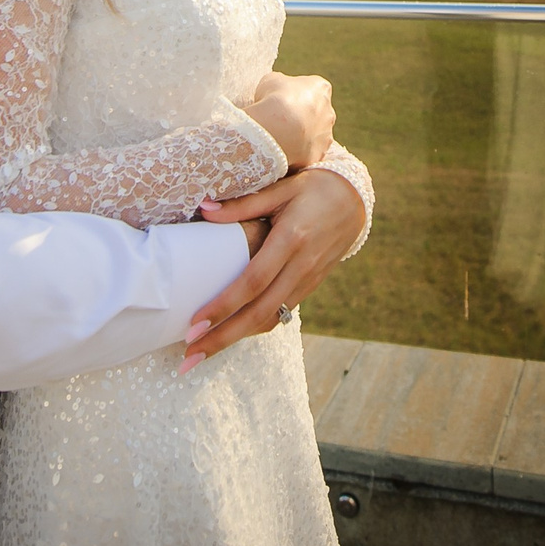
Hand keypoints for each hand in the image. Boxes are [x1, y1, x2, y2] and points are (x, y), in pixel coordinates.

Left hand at [180, 169, 364, 370]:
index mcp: (291, 240)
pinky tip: (230, 334)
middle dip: (223, 337)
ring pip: (270, 319)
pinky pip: (279, 314)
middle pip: (259, 312)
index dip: (223, 306)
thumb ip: (242, 204)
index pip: (253, 282)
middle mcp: (300, 267)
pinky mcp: (309, 287)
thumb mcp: (280, 188)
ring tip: (202, 353)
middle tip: (190, 356)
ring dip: (234, 339)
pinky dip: (253, 328)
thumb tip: (203, 210)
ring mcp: (307, 281)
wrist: (354, 200)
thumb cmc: (312, 189)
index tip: (194, 324)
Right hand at [241, 71, 334, 169]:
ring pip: (316, 134)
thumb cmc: (273, 99)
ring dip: (303, 135)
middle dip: (304, 115)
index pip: (314, 88)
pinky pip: (309, 152)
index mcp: (321, 88)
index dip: (298, 93)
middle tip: (283, 119)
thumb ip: (280, 83)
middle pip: (318, 112)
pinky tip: (283, 149)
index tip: (284, 99)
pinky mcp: (319, 153)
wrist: (275, 129)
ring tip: (281, 136)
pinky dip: (299, 151)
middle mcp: (329, 111)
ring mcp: (326, 134)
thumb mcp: (272, 81)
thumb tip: (279, 88)